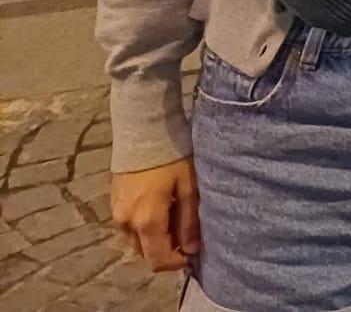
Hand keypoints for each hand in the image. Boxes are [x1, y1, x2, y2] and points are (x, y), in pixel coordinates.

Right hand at [111, 158, 200, 272]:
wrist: (143, 131)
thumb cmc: (172, 157)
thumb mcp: (189, 187)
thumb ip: (190, 221)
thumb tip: (192, 249)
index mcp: (146, 221)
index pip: (157, 260)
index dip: (177, 262)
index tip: (193, 251)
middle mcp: (126, 223)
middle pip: (145, 253)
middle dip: (167, 249)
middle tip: (187, 230)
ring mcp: (116, 213)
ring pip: (137, 240)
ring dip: (155, 237)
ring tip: (176, 214)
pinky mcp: (114, 203)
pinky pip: (130, 226)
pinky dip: (145, 225)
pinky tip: (162, 205)